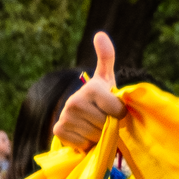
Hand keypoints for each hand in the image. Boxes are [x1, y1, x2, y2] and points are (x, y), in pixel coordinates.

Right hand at [52, 33, 124, 150]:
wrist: (76, 114)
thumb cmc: (98, 96)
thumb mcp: (105, 78)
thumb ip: (106, 57)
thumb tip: (100, 34)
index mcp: (91, 88)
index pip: (118, 112)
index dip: (120, 114)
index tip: (114, 110)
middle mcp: (74, 101)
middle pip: (107, 125)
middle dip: (108, 126)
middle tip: (102, 118)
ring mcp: (65, 116)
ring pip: (96, 136)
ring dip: (98, 135)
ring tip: (92, 125)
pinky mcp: (58, 131)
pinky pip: (83, 144)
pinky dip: (85, 143)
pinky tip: (82, 133)